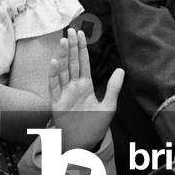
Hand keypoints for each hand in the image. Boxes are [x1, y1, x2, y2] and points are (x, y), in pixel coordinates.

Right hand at [49, 29, 124, 151]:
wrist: (83, 144)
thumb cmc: (94, 127)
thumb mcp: (109, 107)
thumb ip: (113, 88)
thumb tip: (121, 69)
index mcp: (85, 86)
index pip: (83, 63)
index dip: (82, 49)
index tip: (81, 34)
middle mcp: (73, 86)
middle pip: (72, 62)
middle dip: (71, 47)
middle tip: (71, 31)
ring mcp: (64, 93)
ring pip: (62, 71)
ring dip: (62, 56)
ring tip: (64, 41)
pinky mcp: (56, 102)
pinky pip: (54, 86)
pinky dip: (53, 74)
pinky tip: (54, 62)